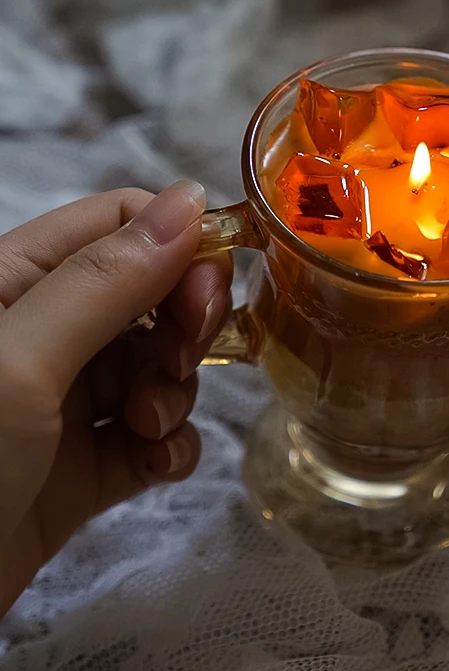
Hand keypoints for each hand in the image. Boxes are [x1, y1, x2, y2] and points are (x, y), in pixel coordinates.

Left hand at [0, 182, 231, 616]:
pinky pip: (153, 438)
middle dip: (183, 328)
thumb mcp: (20, 362)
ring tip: (145, 429)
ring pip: (160, 369)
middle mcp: (44, 335)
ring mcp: (64, 405)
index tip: (207, 297)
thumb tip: (191, 200)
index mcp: (15, 283)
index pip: (121, 224)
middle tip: (180, 364)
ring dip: (174, 394)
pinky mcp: (83, 470)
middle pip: (153, 296)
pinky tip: (154, 465)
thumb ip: (107, 281)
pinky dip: (168, 447)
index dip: (179, 247)